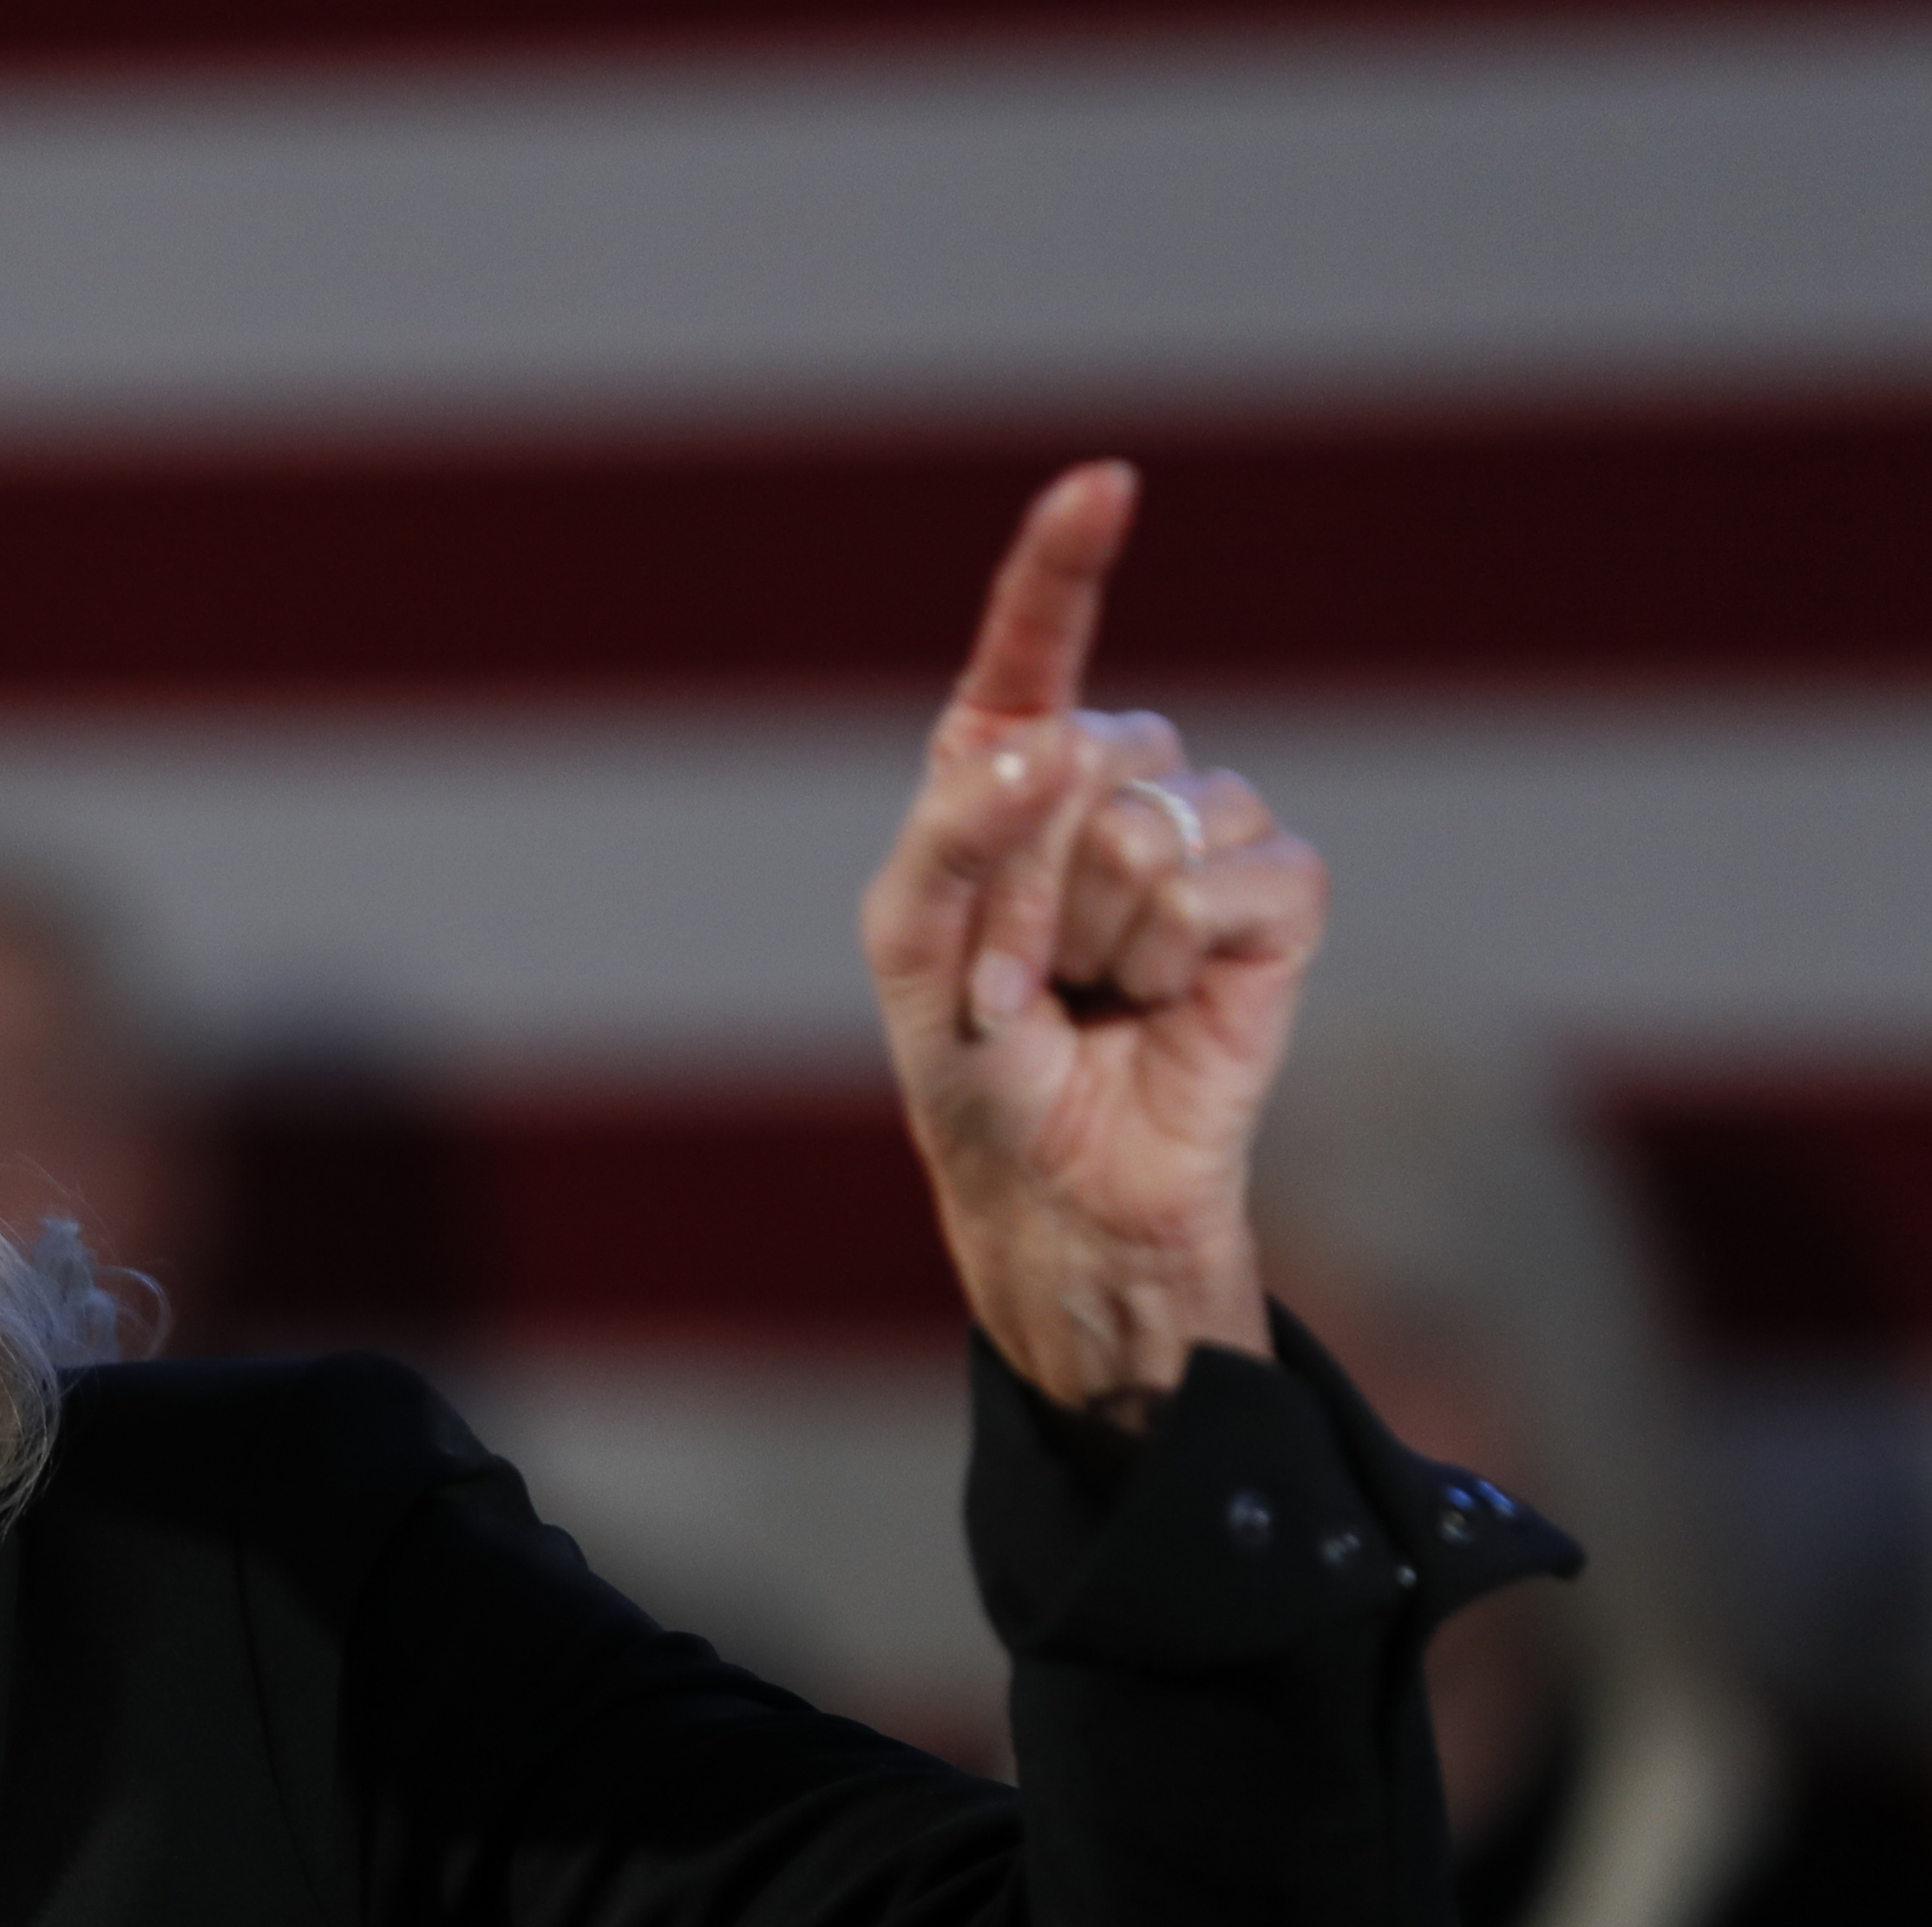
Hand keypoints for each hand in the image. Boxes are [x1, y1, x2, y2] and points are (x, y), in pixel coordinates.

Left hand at [860, 462, 1320, 1419]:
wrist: (1054, 1184)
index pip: (1038, 643)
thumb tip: (1052, 740)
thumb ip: (951, 829)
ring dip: (1091, 934)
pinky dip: (1174, 955)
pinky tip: (1158, 1002)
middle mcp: (1111, 783)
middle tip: (1012, 982)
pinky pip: (1233, 878)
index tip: (1102, 483)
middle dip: (1025, 886)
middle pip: (1089, 753)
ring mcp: (1204, 833)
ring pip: (1152, 823)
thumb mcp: (907, 945)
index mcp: (1009, 771)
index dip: (1066, 560)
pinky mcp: (1278, 900)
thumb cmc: (972, 1063)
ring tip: (1082, 997)